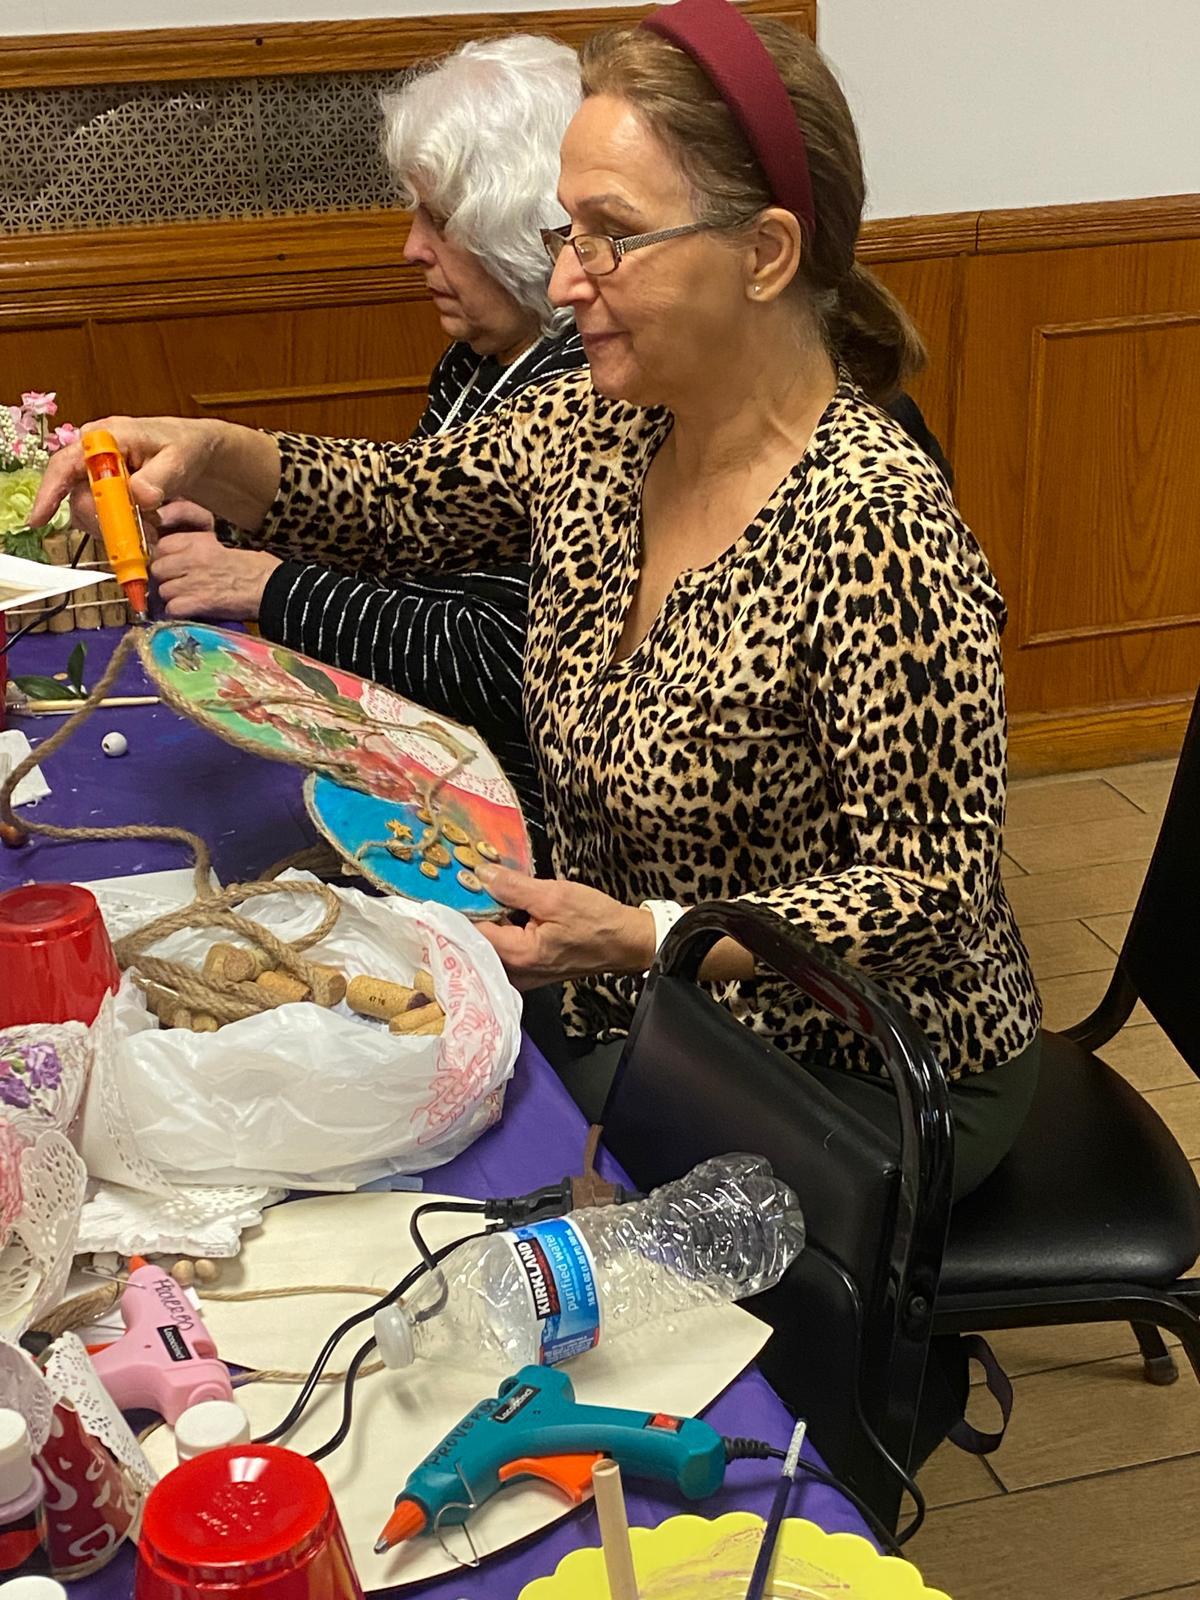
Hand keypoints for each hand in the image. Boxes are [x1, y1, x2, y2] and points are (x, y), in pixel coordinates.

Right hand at [29, 414, 279, 535]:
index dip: (49, 492)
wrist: (191, 451)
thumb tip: (140, 497)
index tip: (39, 519)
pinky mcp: (103, 489)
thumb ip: (158, 478)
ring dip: (116, 528)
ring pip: (89, 511)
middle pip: (77, 496)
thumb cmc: (184, 447)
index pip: (65, 464)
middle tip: (134, 537)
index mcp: (105, 437)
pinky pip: (101, 515)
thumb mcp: (178, 460)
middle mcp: (93, 454)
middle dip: (104, 522)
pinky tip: (145, 525)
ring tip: (150, 528)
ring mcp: (96, 472)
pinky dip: (121, 527)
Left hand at [151, 530, 280, 620]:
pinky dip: (179, 613)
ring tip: (188, 599)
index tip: (174, 565)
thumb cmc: (256, 568)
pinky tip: (191, 611)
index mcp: (199, 541)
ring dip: (173, 597)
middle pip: (158, 569)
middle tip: (180, 584)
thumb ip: (198, 549)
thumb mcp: (224, 546)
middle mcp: (191, 559)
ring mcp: (192, 581)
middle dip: (166, 578)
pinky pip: (172, 609)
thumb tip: (178, 559)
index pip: (162, 546)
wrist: (272, 590)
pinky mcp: (198, 603)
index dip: (166, 557)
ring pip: (163, 591)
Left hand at [475, 867, 655, 990]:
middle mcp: (513, 973)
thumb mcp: (555, 895)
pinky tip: (505, 906)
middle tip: (469, 879)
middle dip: (473, 909)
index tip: (457, 880)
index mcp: (518, 956)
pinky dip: (501, 926)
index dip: (463, 903)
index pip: (471, 930)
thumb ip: (513, 887)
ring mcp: (520, 975)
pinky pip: (503, 947)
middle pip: (477, 939)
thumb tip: (480, 874)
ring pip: (489, 942)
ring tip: (486, 888)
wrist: (625, 944)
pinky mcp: (528, 970)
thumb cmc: (596, 921)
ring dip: (487, 916)